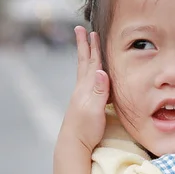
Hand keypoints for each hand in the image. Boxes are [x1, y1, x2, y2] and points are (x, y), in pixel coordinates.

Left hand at [58, 26, 109, 153]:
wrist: (73, 144)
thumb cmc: (85, 129)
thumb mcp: (94, 110)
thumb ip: (99, 91)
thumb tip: (102, 72)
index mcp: (87, 88)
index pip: (92, 63)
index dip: (93, 47)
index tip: (92, 31)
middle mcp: (83, 89)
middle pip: (84, 62)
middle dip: (85, 45)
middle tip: (81, 29)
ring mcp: (82, 96)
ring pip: (85, 70)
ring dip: (87, 56)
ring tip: (86, 46)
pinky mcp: (84, 104)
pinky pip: (88, 81)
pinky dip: (91, 72)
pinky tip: (93, 74)